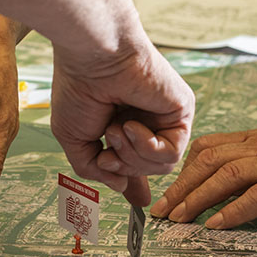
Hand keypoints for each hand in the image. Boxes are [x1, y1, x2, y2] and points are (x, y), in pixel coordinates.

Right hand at [50, 37, 194, 206]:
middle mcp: (148, 121)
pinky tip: (132, 124)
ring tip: (116, 128)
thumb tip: (120, 188)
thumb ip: (94, 169)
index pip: (137, 162)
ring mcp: (166, 116)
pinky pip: (172, 153)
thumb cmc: (78, 87)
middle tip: (108, 140)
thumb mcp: (74, 139)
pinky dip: (147, 146)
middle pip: (147, 170)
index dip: (135, 183)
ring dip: (132, 155)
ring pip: (161, 167)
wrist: (93, 56)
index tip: (137, 201)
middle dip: (123, 165)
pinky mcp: (182, 110)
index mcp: (124, 125)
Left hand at [149, 125, 256, 228]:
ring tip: (179, 220)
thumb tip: (223, 188)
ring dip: (197, 199)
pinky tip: (216, 226)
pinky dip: (233, 211)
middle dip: (180, 187)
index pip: (209, 147)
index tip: (169, 194)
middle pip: (209, 160)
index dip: (184, 169)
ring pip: (227, 176)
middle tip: (162, 213)